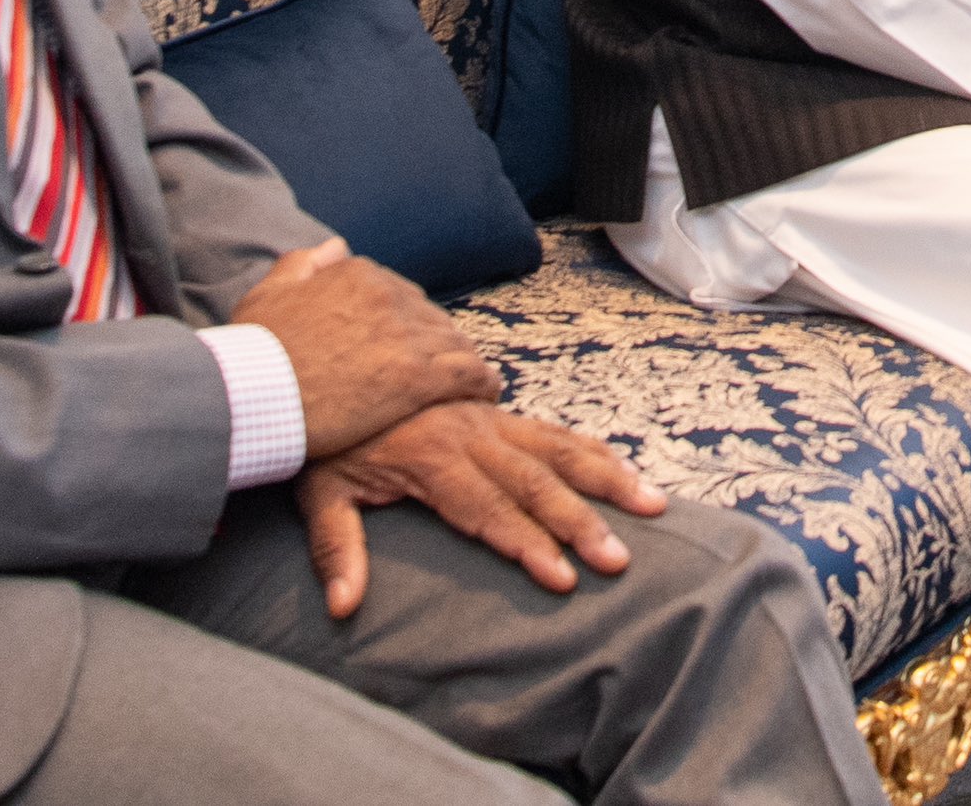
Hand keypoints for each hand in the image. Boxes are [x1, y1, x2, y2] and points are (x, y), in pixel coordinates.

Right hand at [231, 242, 495, 455]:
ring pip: (453, 343)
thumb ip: (304, 264)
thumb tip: (337, 247)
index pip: (402, 295)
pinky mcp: (415, 378)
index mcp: (357, 274)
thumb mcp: (269, 293)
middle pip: (431, 319)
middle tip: (446, 370)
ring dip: (463, 363)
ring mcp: (405, 336)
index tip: (413, 344)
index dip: (411, 323)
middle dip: (439, 344)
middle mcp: (388, 296)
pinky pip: (466, 374)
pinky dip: (481, 382)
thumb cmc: (254, 350)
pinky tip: (487, 393)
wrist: (252, 393)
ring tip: (471, 384)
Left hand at [301, 402, 664, 618]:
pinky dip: (592, 450)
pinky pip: (552, 430)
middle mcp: (470, 435)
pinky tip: (626, 470)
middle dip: (580, 522)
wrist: (326, 364)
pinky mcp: (495, 412)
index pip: (488, 510)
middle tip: (618, 558)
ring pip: (557, 449)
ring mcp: (488, 420)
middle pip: (535, 482)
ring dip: (605, 479)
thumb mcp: (318, 489)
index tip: (564, 578)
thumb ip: (335, 547)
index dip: (527, 544)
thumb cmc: (326, 437)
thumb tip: (343, 606)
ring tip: (652, 505)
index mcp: (432, 457)